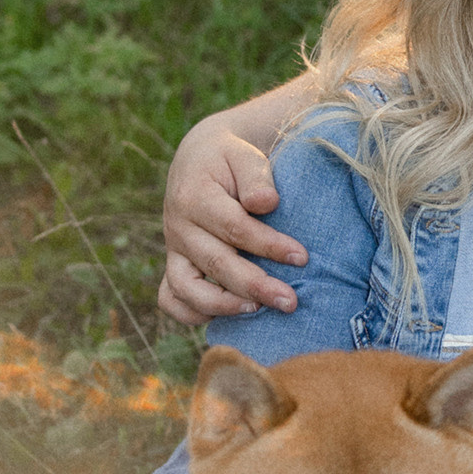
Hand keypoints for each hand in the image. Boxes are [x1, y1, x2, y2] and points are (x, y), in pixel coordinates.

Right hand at [158, 112, 305, 324]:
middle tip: (290, 301)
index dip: (268, 245)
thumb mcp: (244, 155)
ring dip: (222, 305)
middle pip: (215, 263)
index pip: (234, 228)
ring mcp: (174, 248)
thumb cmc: (231, 158)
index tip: (301, 257)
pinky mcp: (175, 263)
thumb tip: (266, 203)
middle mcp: (179, 226)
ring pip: (186, 288)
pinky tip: (223, 317)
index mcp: (195, 196)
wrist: (200, 158)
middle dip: (255, 286)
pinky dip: (190, 314)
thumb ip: (255, 176)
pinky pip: (170, 298)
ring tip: (258, 310)